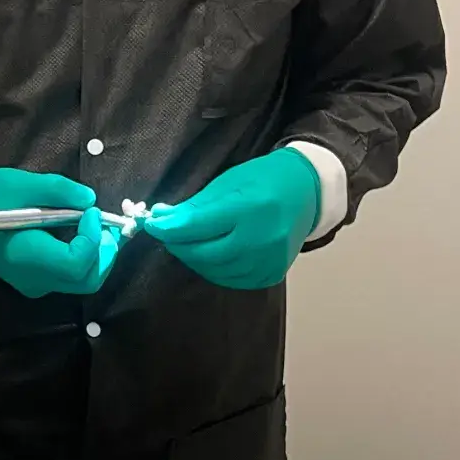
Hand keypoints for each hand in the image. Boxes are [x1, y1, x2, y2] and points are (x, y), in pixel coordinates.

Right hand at [0, 168, 122, 298]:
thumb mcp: (20, 184)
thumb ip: (58, 190)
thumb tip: (90, 200)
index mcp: (29, 257)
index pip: (78, 263)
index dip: (94, 238)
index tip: (89, 211)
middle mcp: (34, 278)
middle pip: (87, 279)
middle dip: (105, 252)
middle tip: (107, 224)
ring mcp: (32, 283)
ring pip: (80, 281)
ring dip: (96, 255)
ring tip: (96, 226)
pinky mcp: (30, 279)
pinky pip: (66, 276)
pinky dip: (82, 258)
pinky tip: (79, 233)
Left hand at [145, 149, 319, 290]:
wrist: (307, 191)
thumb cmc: (264, 180)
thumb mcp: (228, 183)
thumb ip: (195, 206)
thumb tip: (161, 219)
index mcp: (248, 208)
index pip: (196, 226)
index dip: (167, 228)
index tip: (152, 224)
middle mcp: (261, 239)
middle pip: (203, 253)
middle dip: (178, 244)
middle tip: (168, 234)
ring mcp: (269, 260)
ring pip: (214, 270)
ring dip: (194, 257)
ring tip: (189, 242)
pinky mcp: (272, 274)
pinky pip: (232, 279)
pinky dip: (215, 269)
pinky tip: (211, 254)